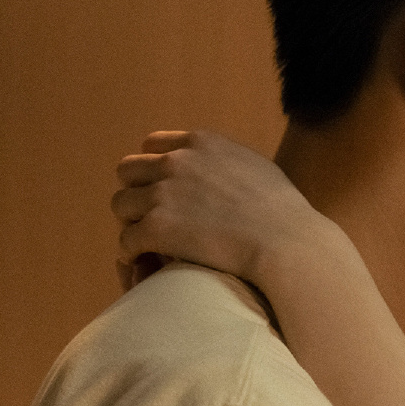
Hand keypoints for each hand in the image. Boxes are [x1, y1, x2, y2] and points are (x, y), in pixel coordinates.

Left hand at [113, 129, 329, 289]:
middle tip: (151, 217)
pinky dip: (132, 253)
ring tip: (148, 242)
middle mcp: (175, 163)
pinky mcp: (155, 229)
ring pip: (120, 205)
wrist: (284, 241)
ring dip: (132, 223)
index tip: (162, 188)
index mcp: (199, 143)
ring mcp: (162, 195)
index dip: (153, 168)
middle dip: (136, 192)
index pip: (152, 145)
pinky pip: (125, 241)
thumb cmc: (282, 211)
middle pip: (128, 171)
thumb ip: (225, 161)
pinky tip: (144, 262)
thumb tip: (217, 169)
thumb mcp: (254, 166)